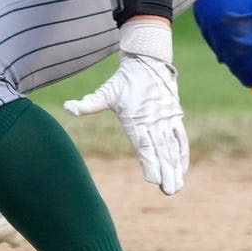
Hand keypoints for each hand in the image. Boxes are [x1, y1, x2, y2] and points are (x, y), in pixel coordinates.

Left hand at [64, 20, 187, 194]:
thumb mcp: (106, 92)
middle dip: (166, 172)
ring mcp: (166, 119)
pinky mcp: (174, 116)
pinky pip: (181, 138)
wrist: (147, 60)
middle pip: (161, 151)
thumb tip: (68, 106)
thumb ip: (89, 103)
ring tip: (177, 186)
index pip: (144, 145)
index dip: (150, 162)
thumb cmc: (124, 80)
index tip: (153, 179)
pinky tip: (183, 170)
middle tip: (170, 191)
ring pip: (172, 148)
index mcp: (136, 119)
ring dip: (176, 168)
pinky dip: (183, 154)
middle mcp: (154, 121)